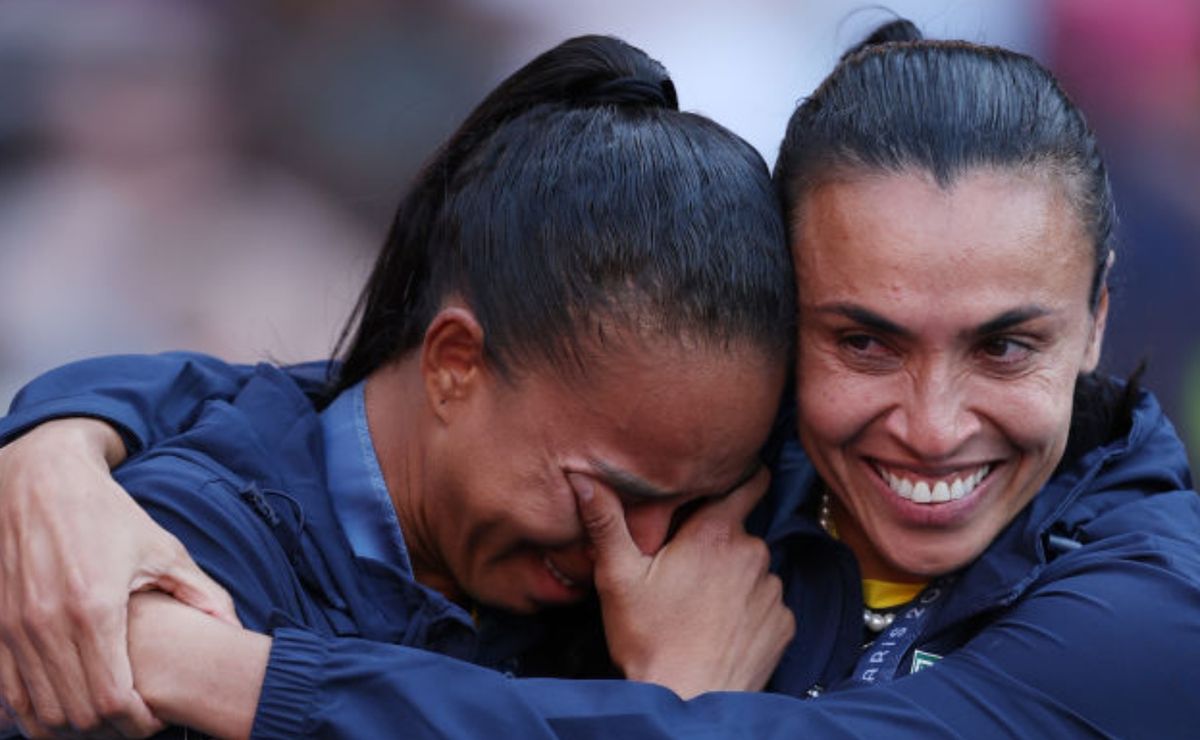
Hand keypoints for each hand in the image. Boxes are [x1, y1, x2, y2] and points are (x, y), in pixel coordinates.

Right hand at [0, 419, 238, 736]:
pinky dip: (36, 711)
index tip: (156, 718)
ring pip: (39, 711)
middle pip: (75, 714)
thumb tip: (235, 630)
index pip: (112, 699)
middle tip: (134, 722)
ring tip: (105, 717)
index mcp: (94, 608)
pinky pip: (10, 693)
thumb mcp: (164, 550)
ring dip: (72, 727)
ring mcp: (13, 627)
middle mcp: (47, 623)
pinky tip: (67, 703)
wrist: (42, 479)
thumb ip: (203, 594)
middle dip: (109, 730)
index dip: (136, 722)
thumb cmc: (109, 514)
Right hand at [571, 469, 794, 697]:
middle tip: (684, 567)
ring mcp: (772, 591)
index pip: (749, 482)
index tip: (726, 482)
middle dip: (718, 542)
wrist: (689, 702)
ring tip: (699, 605)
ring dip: (734, 578)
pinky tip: (720, 628)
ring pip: (753, 569)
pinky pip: (767, 604)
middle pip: (740, 531)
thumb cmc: (649, 640)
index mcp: (716, 533)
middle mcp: (754, 553)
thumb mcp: (618, 577)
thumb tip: (583, 479)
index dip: (740, 477)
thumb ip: (606, 522)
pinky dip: (749, 610)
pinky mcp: (784, 624)